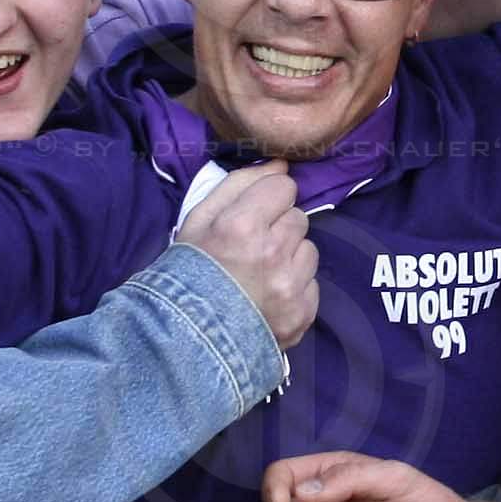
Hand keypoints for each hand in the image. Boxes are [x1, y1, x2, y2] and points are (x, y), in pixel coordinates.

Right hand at [174, 162, 318, 348]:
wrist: (188, 336)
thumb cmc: (189, 270)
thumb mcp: (198, 219)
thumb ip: (239, 184)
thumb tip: (281, 165)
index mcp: (242, 225)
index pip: (284, 187)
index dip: (268, 199)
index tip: (253, 215)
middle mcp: (272, 253)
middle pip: (299, 217)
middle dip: (279, 227)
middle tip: (253, 248)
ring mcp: (290, 286)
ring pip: (309, 249)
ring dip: (290, 256)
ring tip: (261, 273)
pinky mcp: (302, 313)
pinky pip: (313, 283)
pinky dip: (296, 287)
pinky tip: (269, 296)